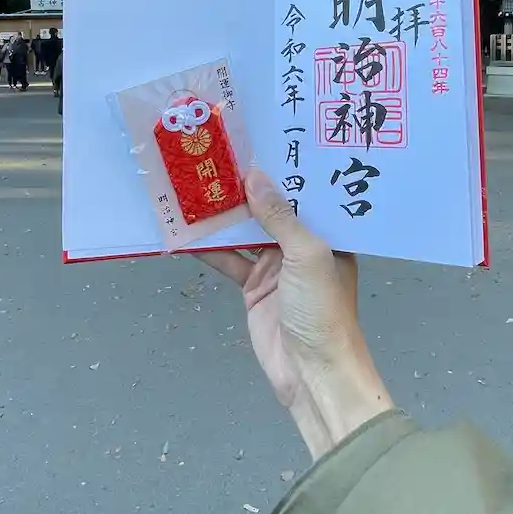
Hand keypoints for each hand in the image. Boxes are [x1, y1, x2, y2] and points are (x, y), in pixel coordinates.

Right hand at [197, 170, 394, 460]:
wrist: (312, 373)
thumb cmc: (322, 310)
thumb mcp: (306, 255)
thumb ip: (280, 216)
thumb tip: (255, 176)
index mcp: (327, 234)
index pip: (305, 193)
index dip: (284, 169)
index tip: (258, 140)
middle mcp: (302, 245)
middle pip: (270, 209)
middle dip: (247, 187)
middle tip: (217, 152)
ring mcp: (276, 267)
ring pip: (245, 232)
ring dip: (224, 214)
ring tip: (196, 180)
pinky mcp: (253, 288)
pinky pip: (228, 260)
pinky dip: (208, 248)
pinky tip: (186, 229)